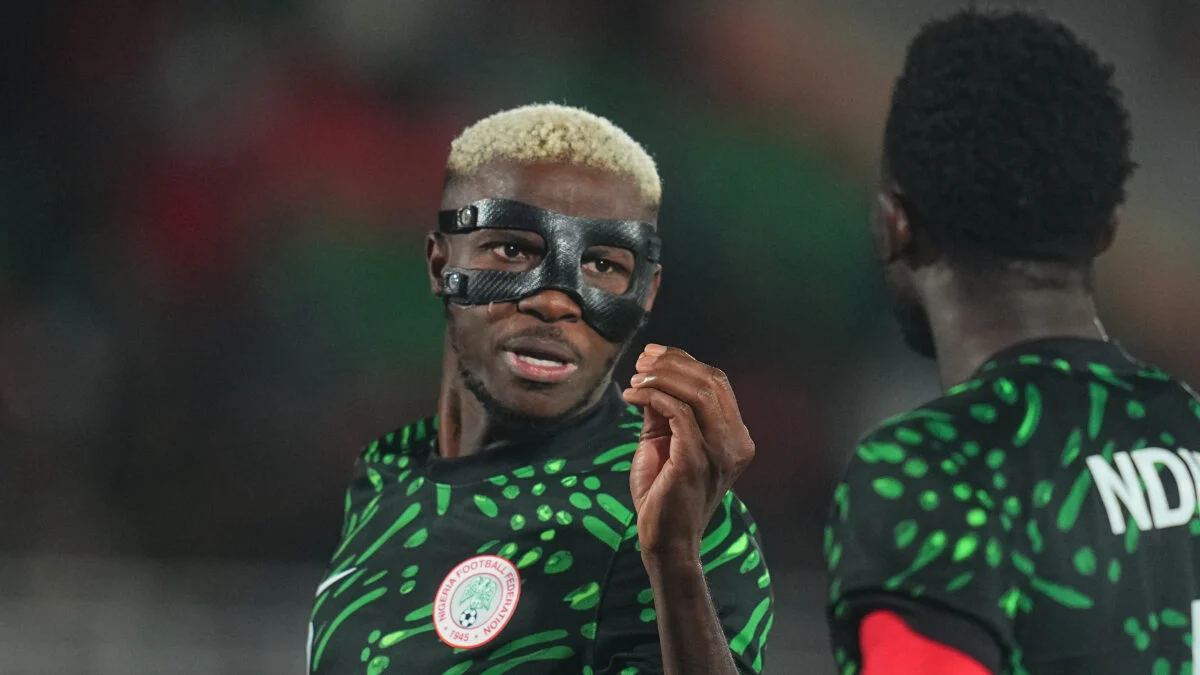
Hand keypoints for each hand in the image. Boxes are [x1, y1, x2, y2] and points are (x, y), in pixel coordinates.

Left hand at [621, 344, 755, 559]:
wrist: (665, 541)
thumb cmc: (663, 494)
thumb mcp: (665, 442)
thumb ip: (665, 411)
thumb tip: (651, 376)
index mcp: (735, 436)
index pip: (717, 383)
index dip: (684, 361)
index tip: (652, 354)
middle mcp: (735, 442)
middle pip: (711, 381)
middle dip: (672, 364)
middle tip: (640, 363)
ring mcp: (720, 452)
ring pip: (698, 391)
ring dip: (661, 378)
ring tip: (635, 380)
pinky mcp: (697, 460)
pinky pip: (678, 412)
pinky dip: (652, 397)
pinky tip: (632, 397)